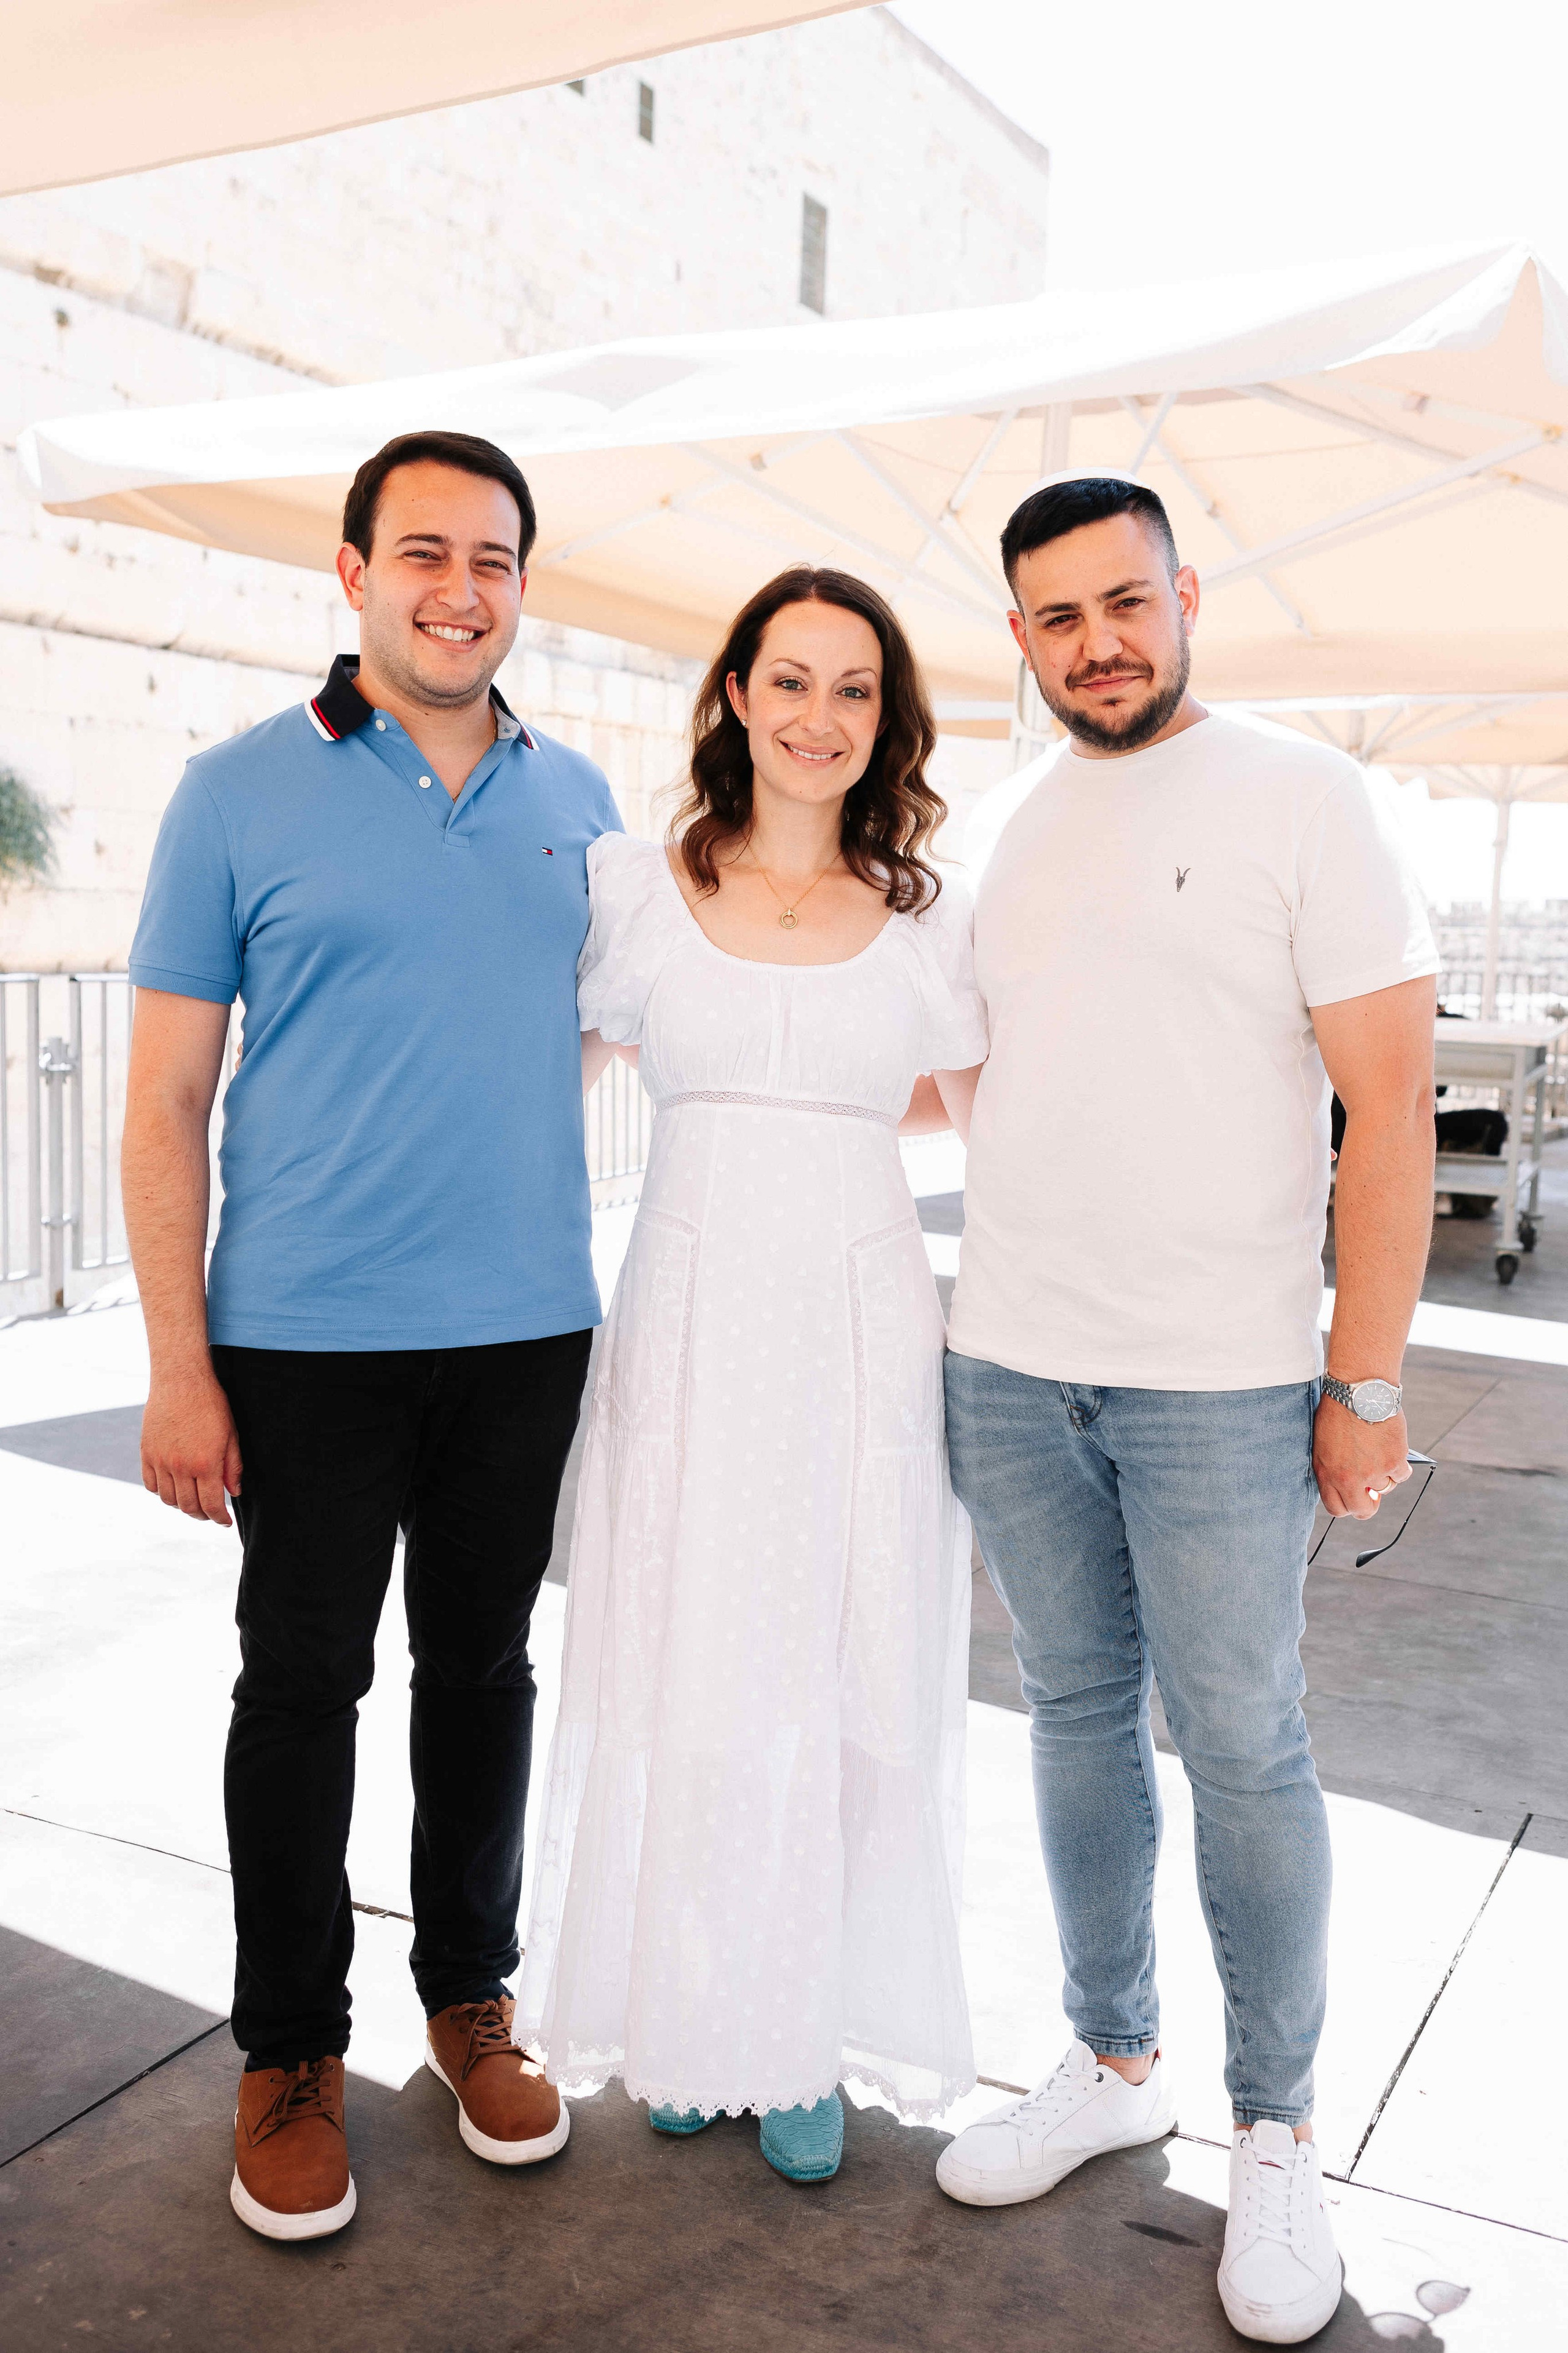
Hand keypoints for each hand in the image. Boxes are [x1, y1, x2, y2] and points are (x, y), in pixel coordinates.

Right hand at [140, 1367, 242, 1525]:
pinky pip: (151, 1484)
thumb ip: (233, 1466)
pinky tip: (173, 1487)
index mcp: (205, 1463)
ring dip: (181, 1505)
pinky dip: (161, 1492)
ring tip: (192, 1501)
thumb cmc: (211, 1404)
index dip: (219, 1518)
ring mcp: (160, 1460)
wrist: (181, 1380)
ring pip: (168, 1499)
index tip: (224, 1522)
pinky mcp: (146, 1452)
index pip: (211, 1505)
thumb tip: (234, 1492)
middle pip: (188, 1506)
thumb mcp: (231, 1435)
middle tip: (210, 1513)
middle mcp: (180, 1466)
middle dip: (202, 1515)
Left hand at [1312, 1396, 1411, 1521]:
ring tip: (1378, 1450)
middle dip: (1369, 1503)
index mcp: (1326, 1473)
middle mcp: (1349, 1478)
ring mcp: (1373, 1472)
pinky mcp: (1394, 1461)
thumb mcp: (1323, 1443)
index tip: (1355, 1497)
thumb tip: (1349, 1486)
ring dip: (1385, 1475)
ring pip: (1386, 1488)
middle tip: (1372, 1491)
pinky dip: (1400, 1463)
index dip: (1348, 1505)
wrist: (1358, 1389)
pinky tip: (1392, 1446)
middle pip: (1363, 1510)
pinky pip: (1402, 1474)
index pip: (1337, 1509)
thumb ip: (1333, 1468)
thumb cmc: (1338, 1410)